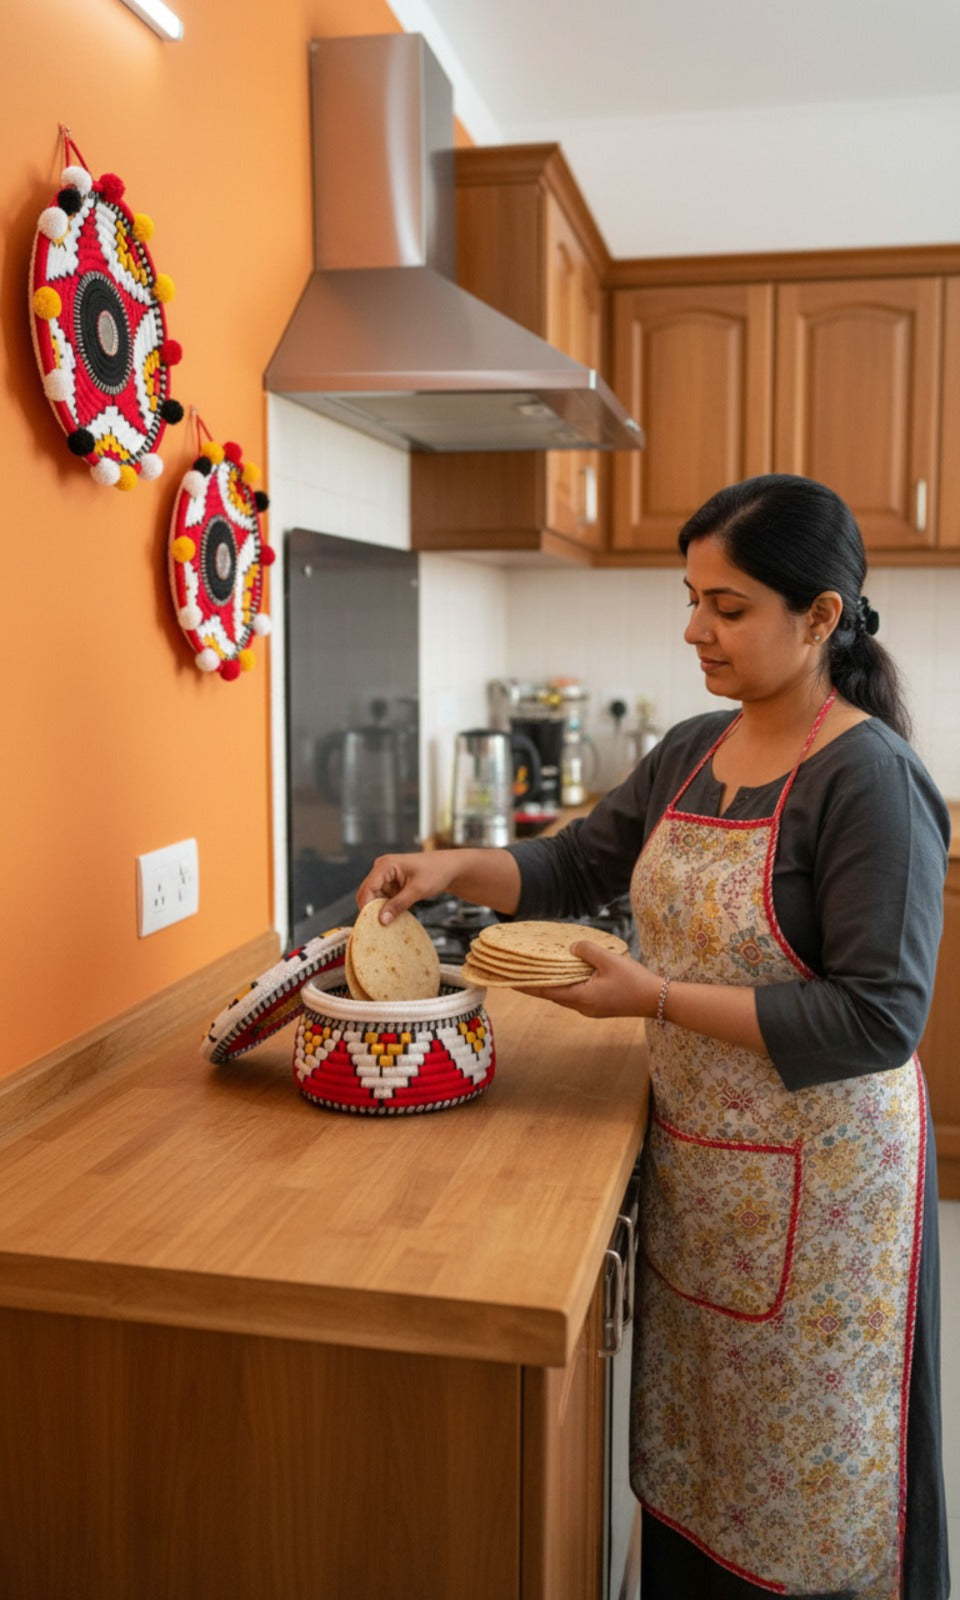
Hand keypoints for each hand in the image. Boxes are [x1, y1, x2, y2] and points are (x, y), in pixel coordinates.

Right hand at [355, 851, 458, 922]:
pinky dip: (386, 908)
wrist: (448, 868)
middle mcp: (381, 868)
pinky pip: (382, 898)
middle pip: (367, 893)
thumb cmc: (435, 873)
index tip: (372, 924)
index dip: (367, 907)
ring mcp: (385, 876)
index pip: (368, 889)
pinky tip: (393, 917)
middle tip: (378, 928)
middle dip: (371, 910)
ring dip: (379, 910)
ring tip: (387, 924)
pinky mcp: (390, 883)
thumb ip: (398, 905)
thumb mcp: (417, 890)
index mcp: (385, 865)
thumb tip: (382, 920)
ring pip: (374, 898)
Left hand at [520, 941, 658, 1018]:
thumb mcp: (609, 960)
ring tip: (540, 971)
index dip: (526, 985)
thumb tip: (572, 947)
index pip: (545, 991)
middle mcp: (582, 1006)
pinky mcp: (600, 1005)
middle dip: (536, 984)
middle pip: (553, 994)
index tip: (508, 980)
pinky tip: (569, 973)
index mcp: (580, 997)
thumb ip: (587, 951)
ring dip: (553, 984)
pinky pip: (577, 994)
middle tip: (519, 973)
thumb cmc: (634, 981)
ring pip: (565, 994)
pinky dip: (568, 984)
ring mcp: (592, 1008)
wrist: (658, 1000)